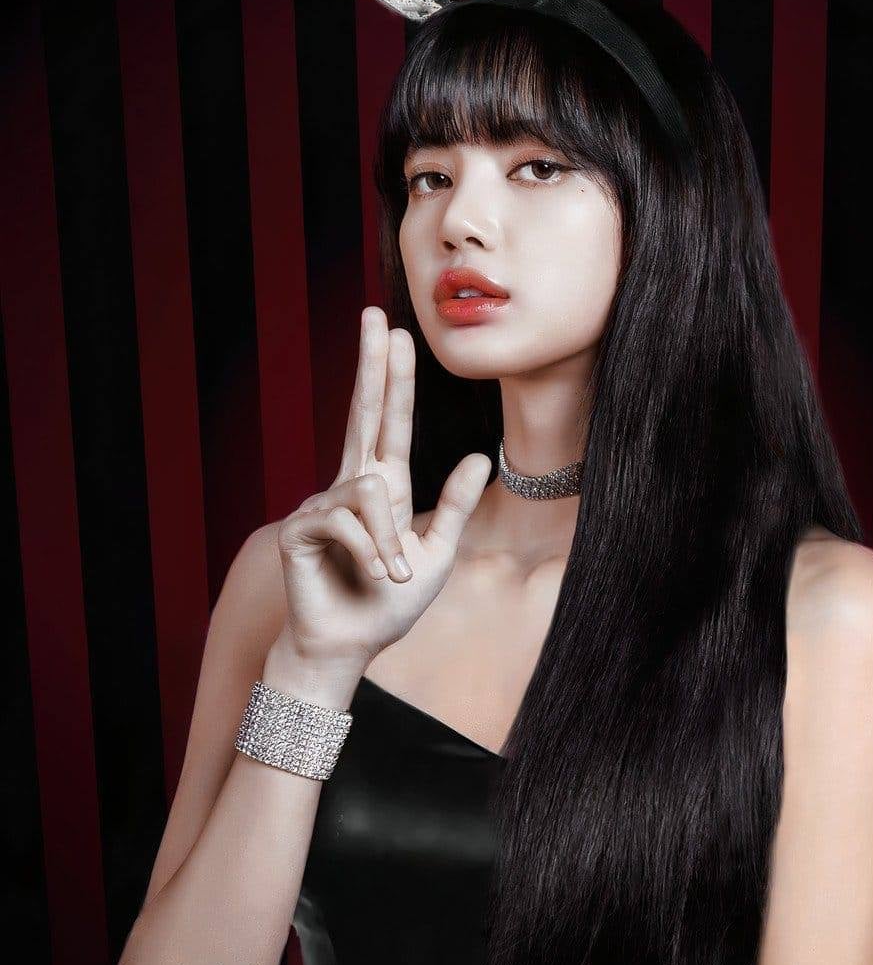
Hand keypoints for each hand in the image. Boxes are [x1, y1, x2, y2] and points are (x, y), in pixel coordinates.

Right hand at [275, 306, 490, 668]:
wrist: (348, 648)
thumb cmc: (387, 606)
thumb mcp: (436, 555)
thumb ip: (454, 506)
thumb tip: (480, 455)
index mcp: (383, 488)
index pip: (389, 422)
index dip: (392, 377)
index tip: (394, 332)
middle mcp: (350, 486)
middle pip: (362, 413)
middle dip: (371, 366)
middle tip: (374, 315)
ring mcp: (321, 504)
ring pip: (367, 491)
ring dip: (389, 541)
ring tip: (395, 577)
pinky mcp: (300, 528)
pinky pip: (347, 522)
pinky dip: (371, 552)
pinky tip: (375, 576)